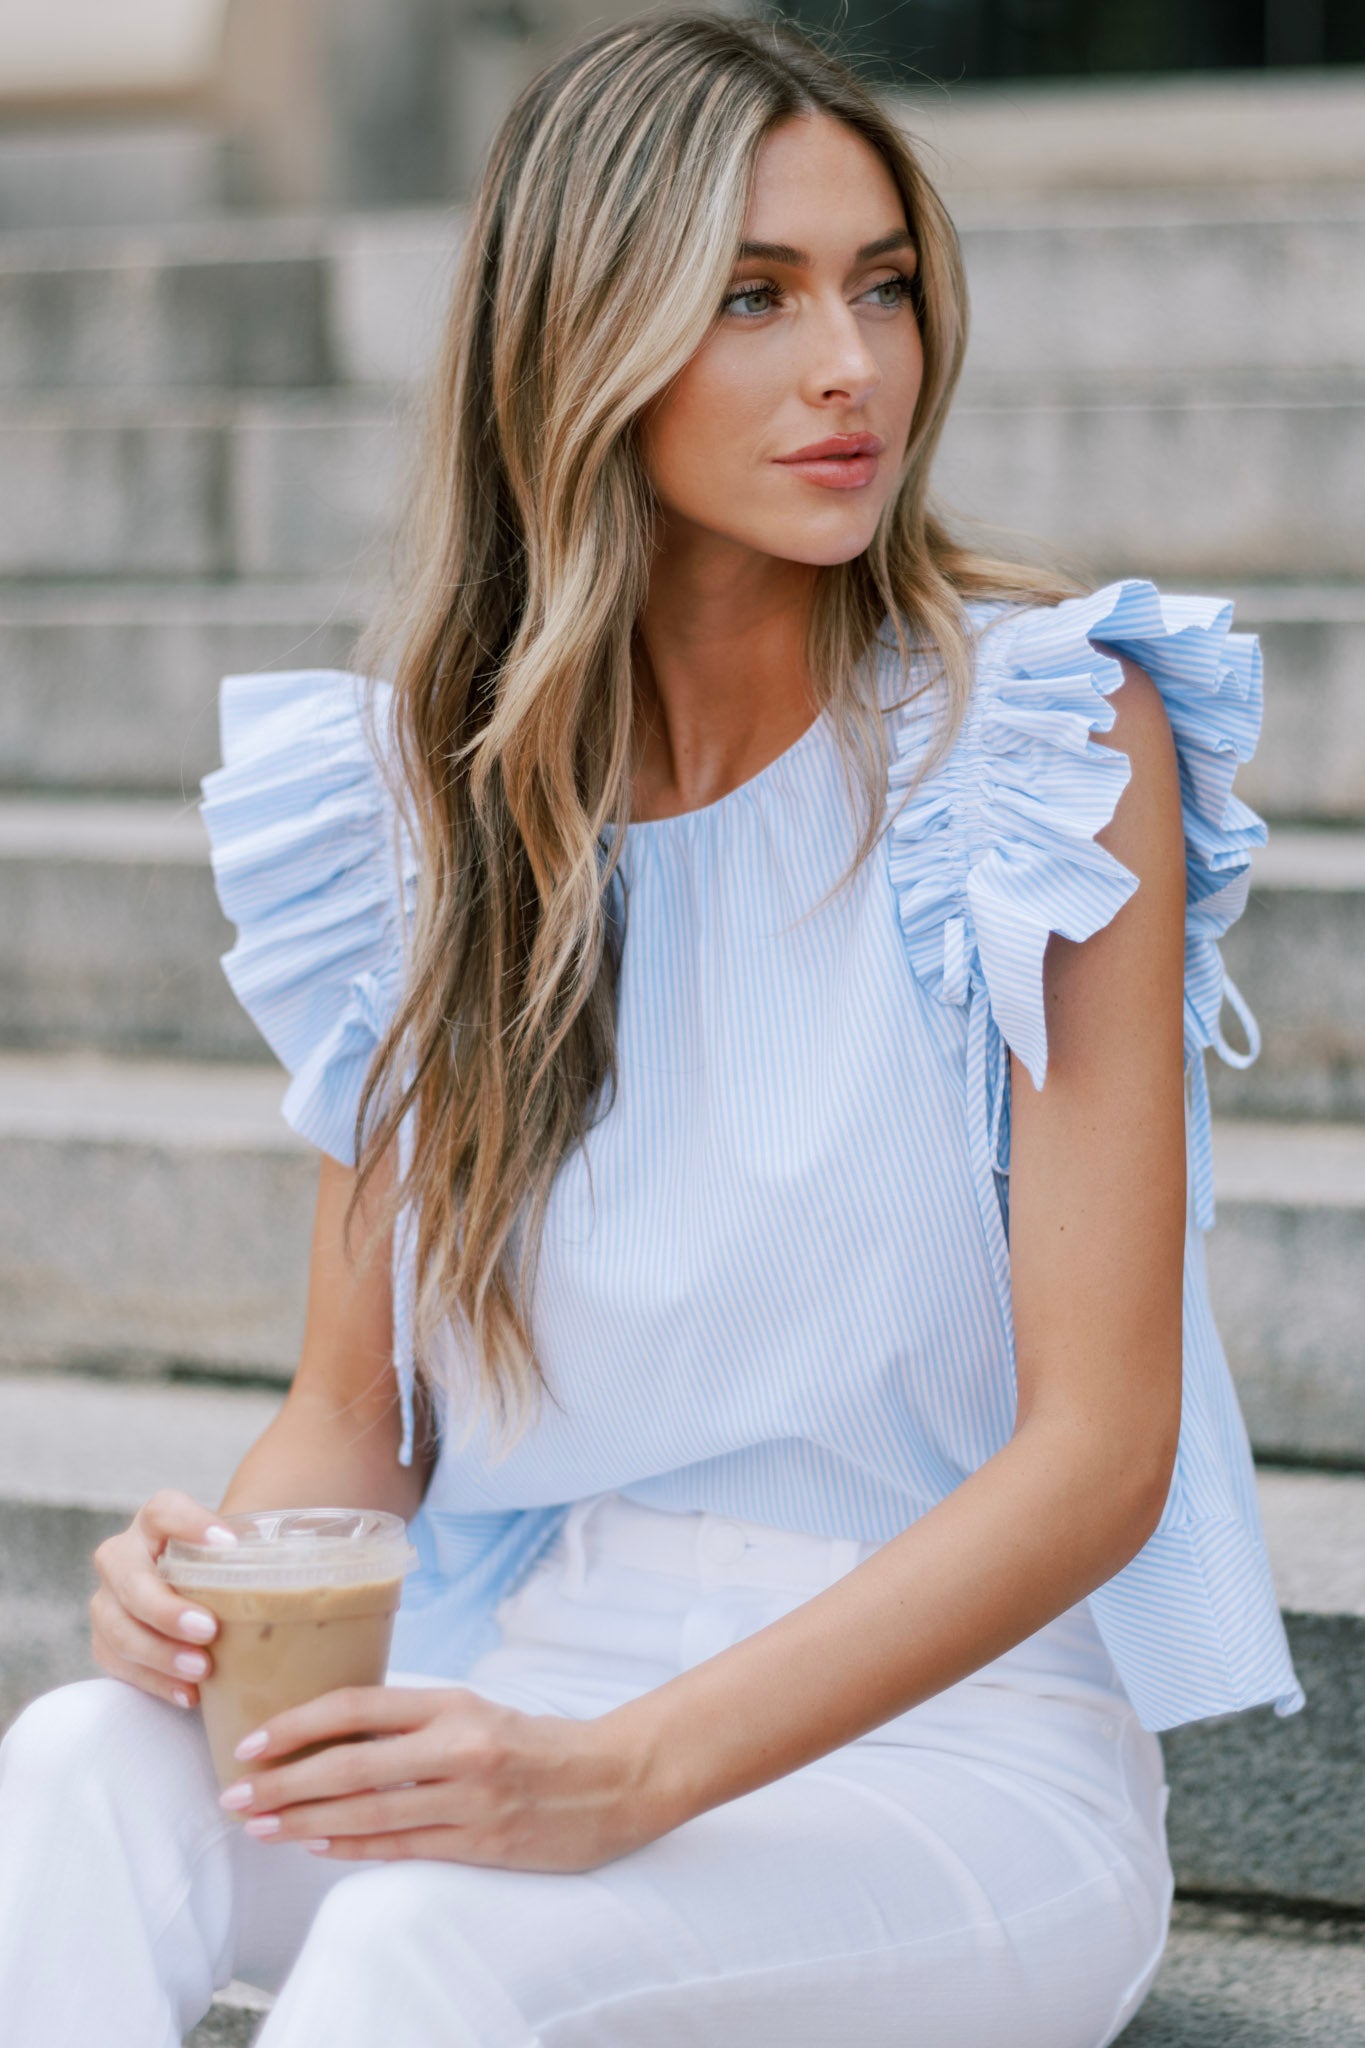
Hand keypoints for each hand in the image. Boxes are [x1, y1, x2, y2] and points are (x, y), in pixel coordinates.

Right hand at [90, 1489, 237, 1710]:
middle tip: (208, 1629)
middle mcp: (123, 1555)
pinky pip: (116, 1662)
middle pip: (130, 1576)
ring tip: (202, 1669)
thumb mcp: (235, 1556)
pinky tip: (188, 1693)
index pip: (165, 1510)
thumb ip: (259, 1557)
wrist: (194, 1594)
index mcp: (155, 1521)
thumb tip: (314, 1575)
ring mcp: (108, 1599)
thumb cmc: (224, 1573)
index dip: (190, 1524)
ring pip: (116, 1625)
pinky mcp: (105, 1639)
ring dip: (159, 1651)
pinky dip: (153, 1680)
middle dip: (166, 1608)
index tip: (229, 1544)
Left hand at [215, 1685, 672, 1871]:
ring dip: (304, 1820)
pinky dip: (352, 1846)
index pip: (358, 1706)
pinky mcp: (482, 1841)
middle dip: (284, 1782)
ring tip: (259, 1825)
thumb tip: (338, 1733)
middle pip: (351, 1764)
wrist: (614, 1779)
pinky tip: (315, 1845)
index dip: (299, 1723)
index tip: (252, 1741)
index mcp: (452, 1704)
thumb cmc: (537, 1744)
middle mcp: (457, 1746)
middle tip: (234, 1793)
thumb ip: (416, 1722)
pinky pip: (402, 1846)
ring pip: (368, 1810)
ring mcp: (469, 1797)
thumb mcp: (477, 1712)